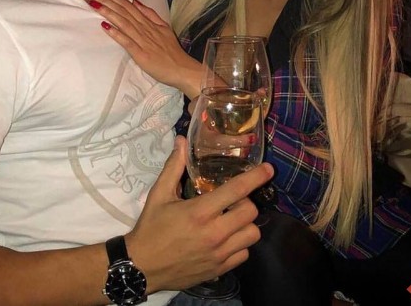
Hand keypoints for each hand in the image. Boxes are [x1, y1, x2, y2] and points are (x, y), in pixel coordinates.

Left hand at [83, 0, 201, 97]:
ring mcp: (143, 40)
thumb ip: (150, 14)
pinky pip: (127, 41)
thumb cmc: (171, 51)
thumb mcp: (164, 27)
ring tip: (95, 4)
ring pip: (123, 22)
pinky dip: (116, 33)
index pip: (129, 6)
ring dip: (108, 12)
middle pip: (124, 11)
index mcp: (149, 22)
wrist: (182, 68)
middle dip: (107, 0)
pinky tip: (105, 26)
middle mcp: (145, 29)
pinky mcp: (141, 53)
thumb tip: (135, 1)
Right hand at [126, 136, 272, 292]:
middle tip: (232, 200)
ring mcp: (219, 254)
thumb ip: (173, 167)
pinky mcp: (219, 269)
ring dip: (246, 224)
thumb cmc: (150, 228)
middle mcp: (214, 233)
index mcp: (200, 212)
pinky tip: (227, 238)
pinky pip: (244, 254)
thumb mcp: (159, 194)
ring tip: (231, 219)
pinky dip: (240, 244)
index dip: (256, 177)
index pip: (237, 190)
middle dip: (246, 202)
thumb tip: (181, 140)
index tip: (269, 169)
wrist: (141, 267)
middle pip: (251, 212)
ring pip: (252, 234)